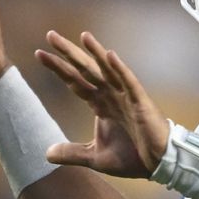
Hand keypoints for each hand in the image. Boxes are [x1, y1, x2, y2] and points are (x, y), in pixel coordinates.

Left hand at [36, 31, 169, 177]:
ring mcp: (126, 96)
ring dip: (95, 52)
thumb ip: (72, 153)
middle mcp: (111, 95)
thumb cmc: (132, 157)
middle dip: (68, 53)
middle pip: (85, 70)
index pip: (75, 81)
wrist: (159, 163)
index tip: (39, 54)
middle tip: (50, 35)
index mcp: (100, 104)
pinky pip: (129, 82)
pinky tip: (109, 55)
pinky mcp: (140, 103)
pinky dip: (120, 69)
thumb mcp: (95, 157)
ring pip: (107, 70)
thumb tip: (46, 153)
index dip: (58, 68)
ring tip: (82, 35)